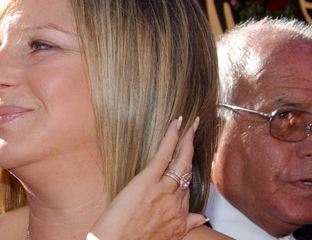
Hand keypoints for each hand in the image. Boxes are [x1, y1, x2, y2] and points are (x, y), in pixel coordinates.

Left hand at [88, 117, 205, 239]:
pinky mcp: (148, 180)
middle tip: (196, 128)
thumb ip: (187, 224)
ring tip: (190, 122)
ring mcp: (164, 189)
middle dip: (193, 148)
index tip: (187, 159)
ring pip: (181, 160)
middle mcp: (176, 201)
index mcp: (180, 214)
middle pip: (189, 170)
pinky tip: (176, 124)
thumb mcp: (169, 236)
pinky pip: (164, 155)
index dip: (187, 173)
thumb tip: (202, 217)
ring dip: (186, 138)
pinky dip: (171, 138)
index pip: (189, 188)